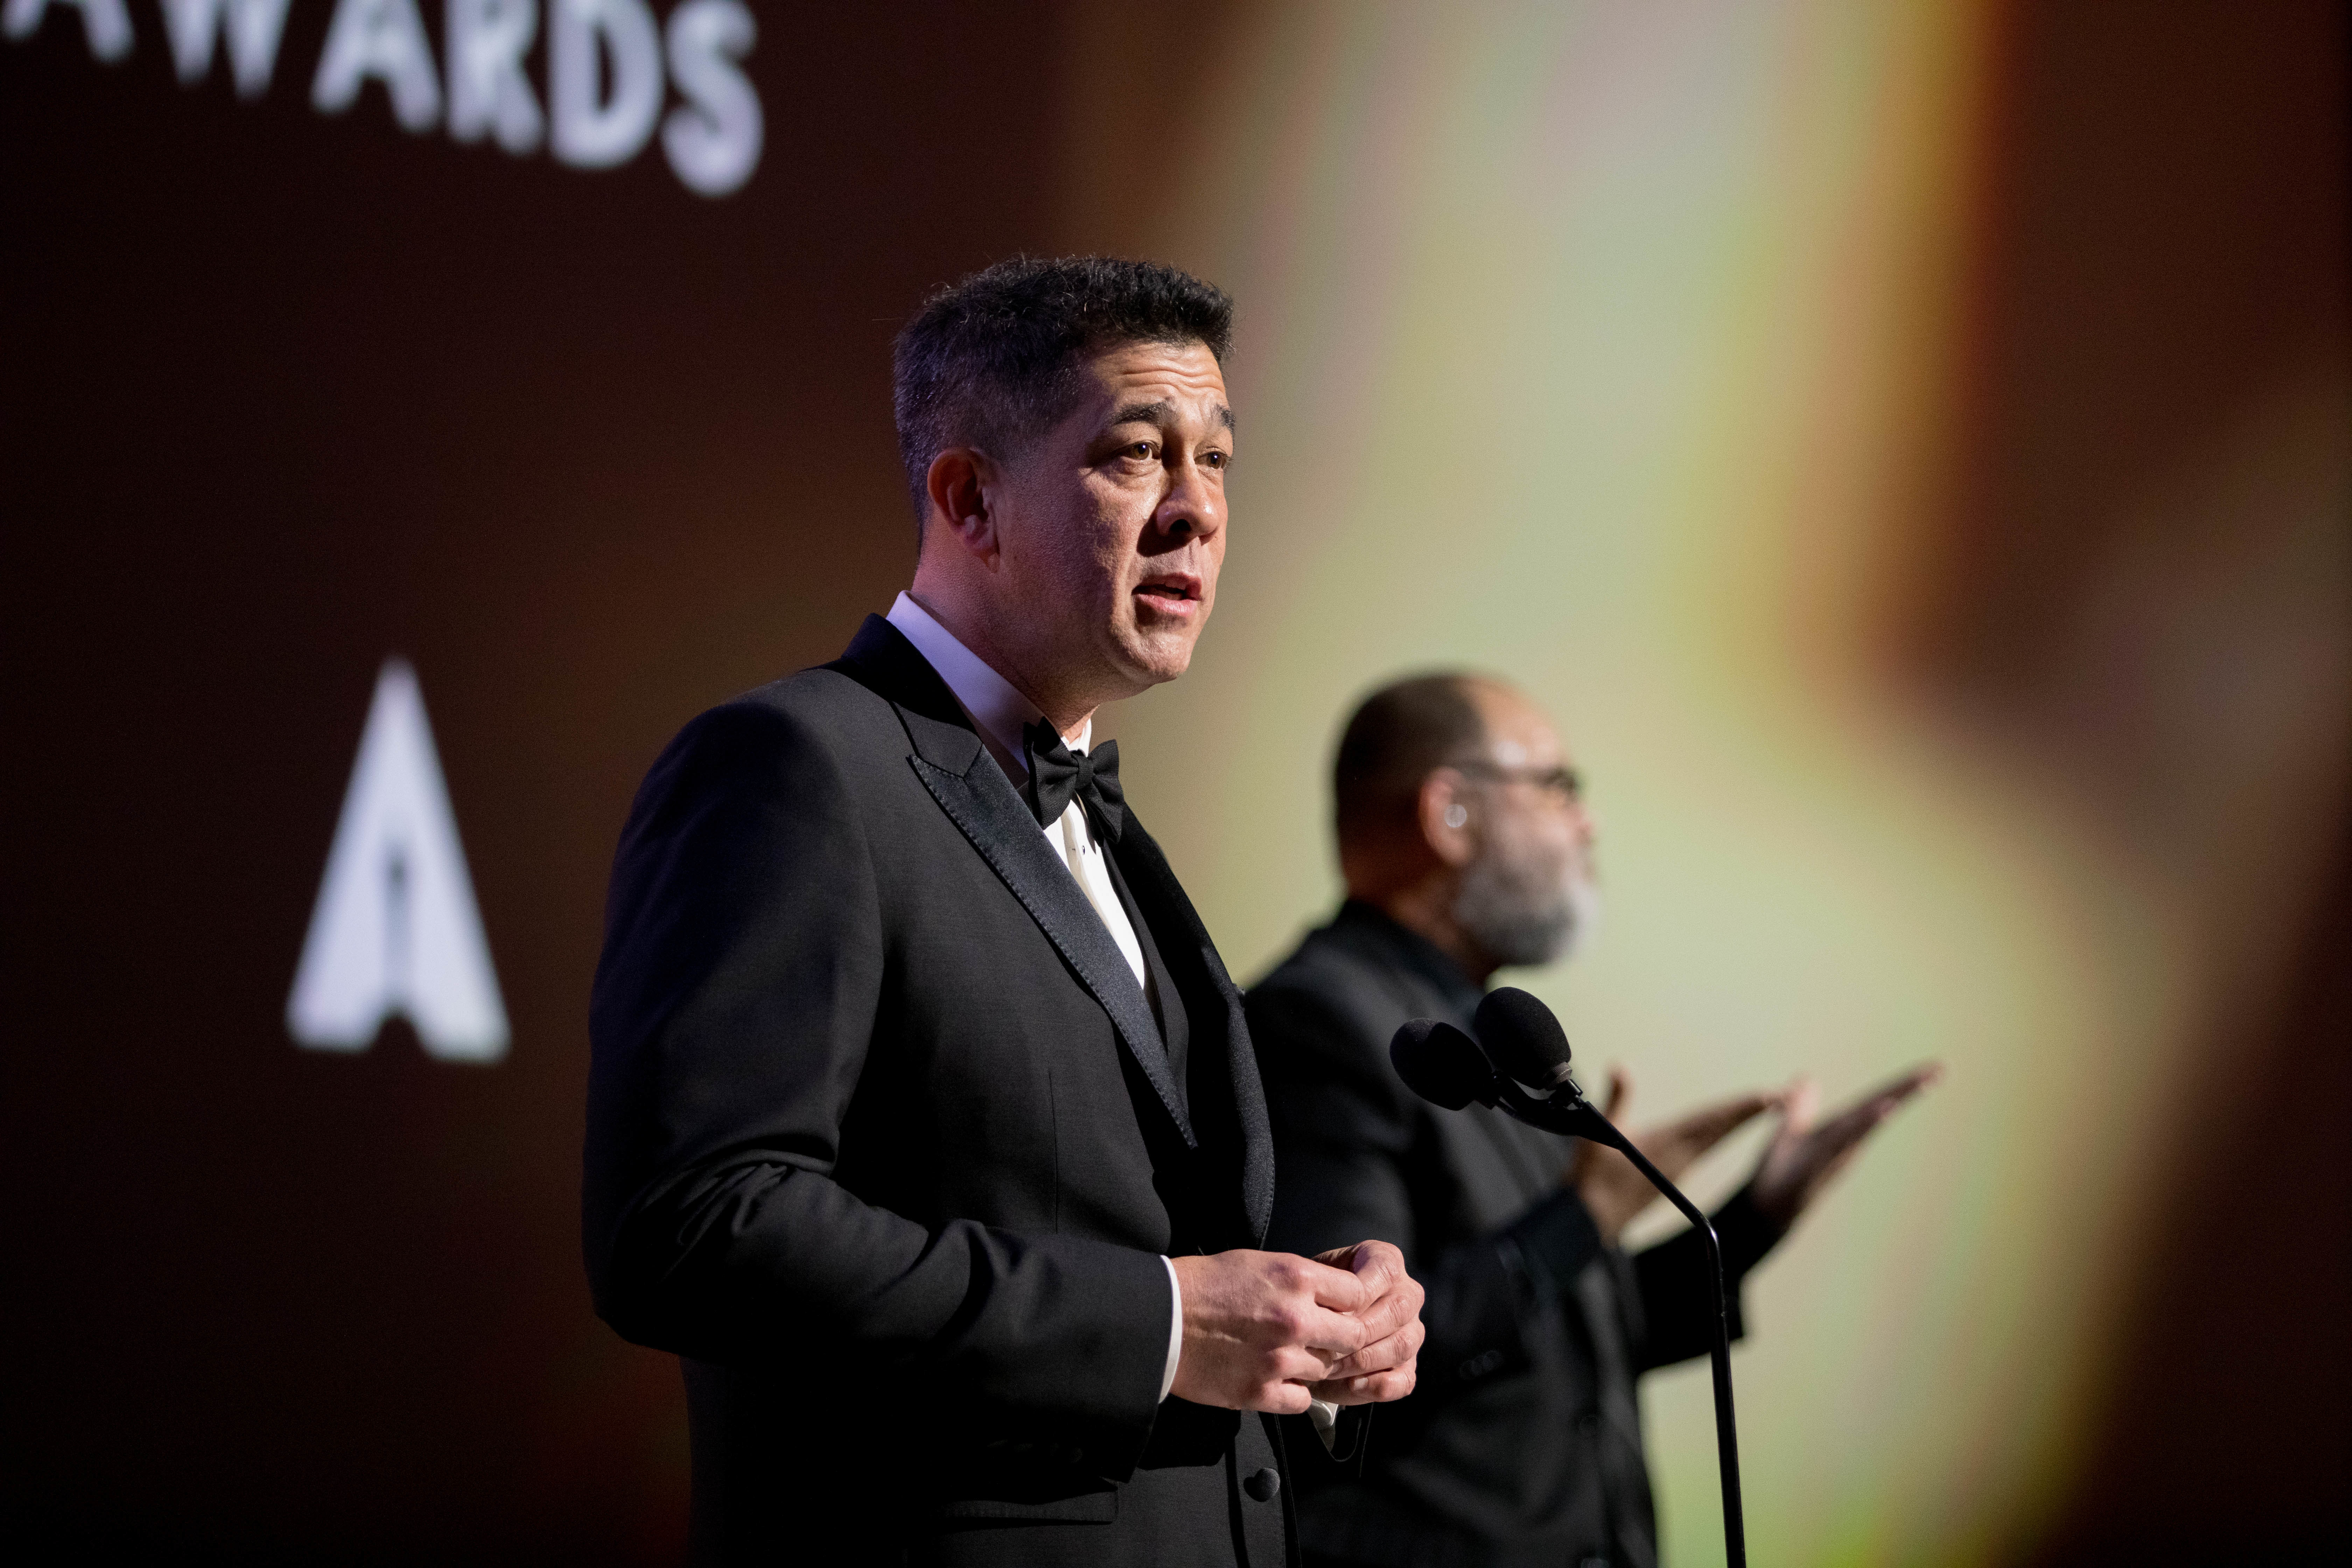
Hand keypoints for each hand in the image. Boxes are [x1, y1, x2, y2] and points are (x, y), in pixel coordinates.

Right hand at [1169, 1248, 1386, 1413]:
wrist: (1160, 1318)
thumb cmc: (1206, 1285)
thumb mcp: (1260, 1264)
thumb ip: (1302, 1281)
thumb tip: (1335, 1298)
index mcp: (1296, 1278)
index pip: (1357, 1295)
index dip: (1351, 1305)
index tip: (1340, 1310)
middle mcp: (1295, 1318)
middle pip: (1353, 1337)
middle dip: (1341, 1339)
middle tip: (1322, 1338)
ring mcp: (1279, 1358)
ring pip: (1327, 1370)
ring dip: (1312, 1365)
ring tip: (1285, 1354)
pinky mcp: (1260, 1391)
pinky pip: (1302, 1400)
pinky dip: (1293, 1392)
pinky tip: (1274, 1377)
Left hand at [1303, 1240, 1423, 1405]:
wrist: (1303, 1328)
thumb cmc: (1308, 1299)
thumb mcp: (1311, 1283)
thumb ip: (1326, 1291)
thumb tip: (1340, 1316)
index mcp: (1386, 1263)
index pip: (1387, 1270)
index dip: (1359, 1292)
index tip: (1329, 1309)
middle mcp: (1406, 1294)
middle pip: (1398, 1310)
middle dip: (1359, 1331)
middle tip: (1325, 1344)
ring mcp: (1411, 1331)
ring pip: (1402, 1345)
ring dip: (1363, 1361)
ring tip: (1329, 1367)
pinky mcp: (1408, 1366)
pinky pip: (1404, 1380)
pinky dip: (1376, 1385)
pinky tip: (1352, 1383)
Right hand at [1569, 1068, 1777, 1243]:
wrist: (1591, 1221)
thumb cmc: (1591, 1179)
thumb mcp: (1600, 1134)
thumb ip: (1616, 1100)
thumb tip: (1621, 1067)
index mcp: (1666, 1144)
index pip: (1712, 1121)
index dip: (1741, 1108)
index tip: (1769, 1097)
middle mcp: (1680, 1157)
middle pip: (1723, 1130)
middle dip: (1752, 1112)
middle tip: (1783, 1096)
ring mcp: (1679, 1168)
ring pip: (1717, 1139)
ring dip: (1740, 1121)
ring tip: (1765, 1106)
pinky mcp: (1674, 1176)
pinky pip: (1705, 1148)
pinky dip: (1721, 1133)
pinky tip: (1727, 1127)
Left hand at [1749, 1063, 1942, 1227]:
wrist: (1762, 1209)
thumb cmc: (1778, 1172)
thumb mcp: (1789, 1129)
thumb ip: (1801, 1105)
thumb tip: (1807, 1078)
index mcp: (1839, 1128)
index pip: (1875, 1100)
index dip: (1902, 1084)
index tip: (1934, 1067)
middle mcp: (1843, 1141)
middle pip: (1879, 1109)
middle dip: (1908, 1088)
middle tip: (1939, 1069)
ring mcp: (1832, 1156)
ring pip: (1864, 1126)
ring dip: (1886, 1105)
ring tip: (1916, 1084)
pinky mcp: (1815, 1169)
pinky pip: (1839, 1144)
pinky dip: (1859, 1128)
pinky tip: (1880, 1113)